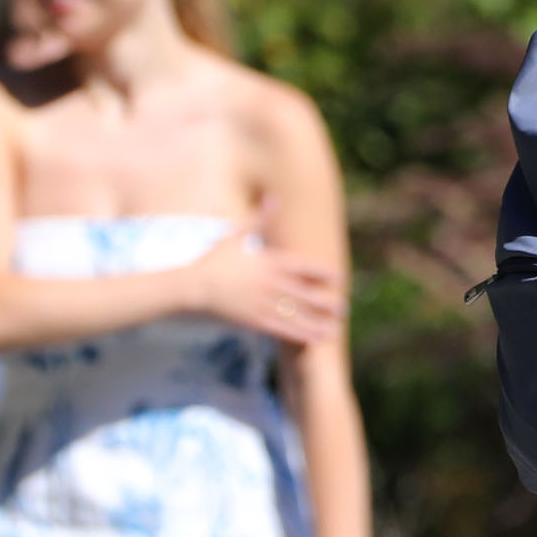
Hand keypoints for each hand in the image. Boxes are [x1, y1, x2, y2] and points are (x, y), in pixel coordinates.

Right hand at [181, 216, 348, 346]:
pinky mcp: (252, 320)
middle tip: (344, 308)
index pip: (301, 267)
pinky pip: (280, 329)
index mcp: (267, 262)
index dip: (321, 273)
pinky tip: (311, 340)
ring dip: (316, 322)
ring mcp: (261, 303)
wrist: (192, 285)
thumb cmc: (214, 259)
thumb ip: (258, 218)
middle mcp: (268, 283)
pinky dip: (297, 335)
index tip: (338, 278)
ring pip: (295, 314)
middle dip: (324, 302)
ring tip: (335, 329)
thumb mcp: (236, 234)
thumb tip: (270, 196)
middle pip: (303, 294)